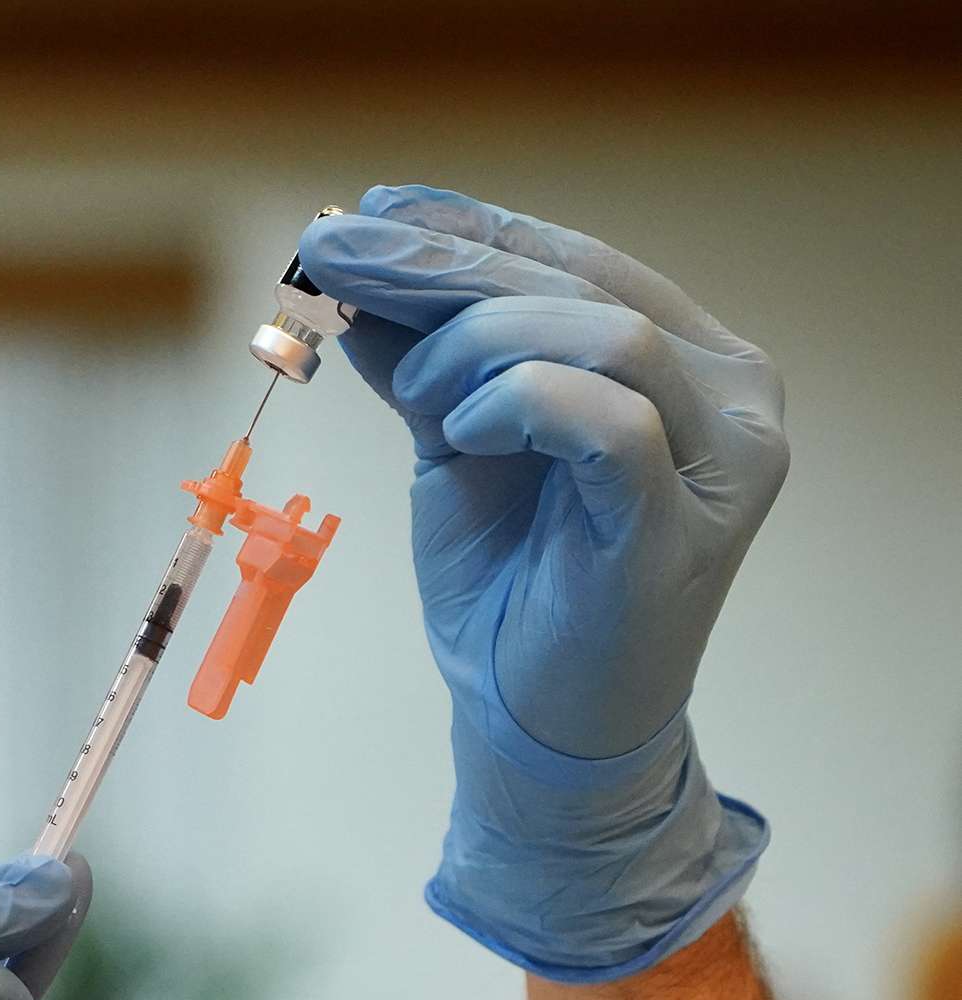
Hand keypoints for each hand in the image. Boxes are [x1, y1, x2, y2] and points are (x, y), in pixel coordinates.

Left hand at [298, 185, 776, 979]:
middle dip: (438, 263)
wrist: (531, 724)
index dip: (464, 225)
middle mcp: (731, 393)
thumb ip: (427, 358)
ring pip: (605, 333)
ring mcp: (724, 459)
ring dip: (478, 346)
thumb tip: (356, 267)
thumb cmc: (507, 583)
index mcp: (686, 358)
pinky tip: (462, 433)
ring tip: (418, 398)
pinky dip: (519, 404)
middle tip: (331, 256)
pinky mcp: (682, 527)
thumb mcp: (455, 443)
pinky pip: (610, 421)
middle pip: (579, 283)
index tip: (363, 212)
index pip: (574, 258)